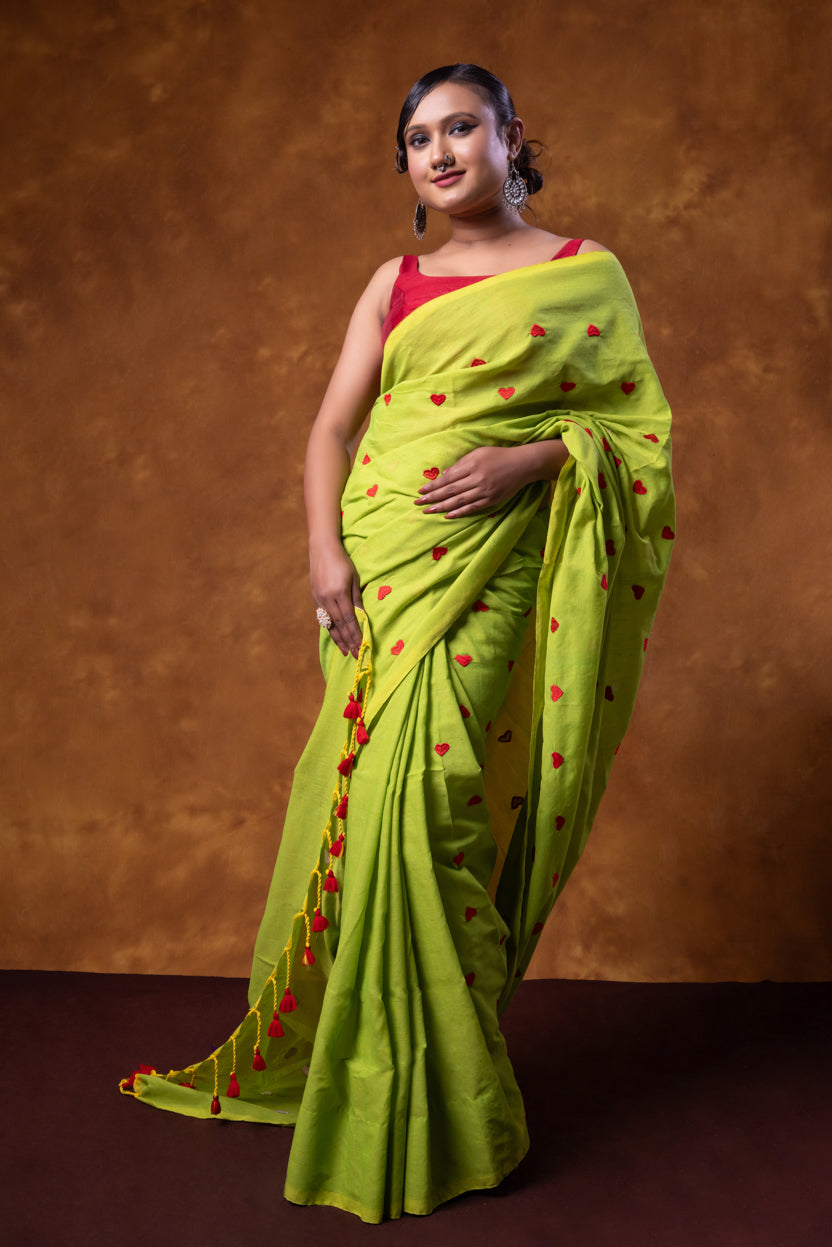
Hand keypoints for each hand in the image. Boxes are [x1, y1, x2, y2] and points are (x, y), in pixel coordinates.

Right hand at [309, 541, 363, 658]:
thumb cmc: (343, 562)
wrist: (322, 549)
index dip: (355, 633)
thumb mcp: (354, 578)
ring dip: (338, 639)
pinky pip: (323, 618)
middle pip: (339, 624)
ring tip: (345, 651)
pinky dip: (331, 629)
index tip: (361, 645)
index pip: (349, 618)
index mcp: (339, 592)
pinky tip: (336, 637)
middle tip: (356, 654)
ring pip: (329, 624)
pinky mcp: (315, 598)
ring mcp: (319, 599)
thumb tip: (362, 617)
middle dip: (348, 641)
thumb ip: (357, 599)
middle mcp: (327, 598)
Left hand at [414, 444, 564, 517]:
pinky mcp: (491, 499)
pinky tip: (448, 515)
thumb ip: (461, 464)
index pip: (448, 478)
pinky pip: (473, 507)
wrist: (522, 464)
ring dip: (442, 507)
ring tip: (429, 511)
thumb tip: (444, 475)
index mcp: (472, 465)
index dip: (433, 485)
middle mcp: (477, 478)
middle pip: (450, 490)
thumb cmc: (498, 456)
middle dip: (432, 497)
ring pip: (459, 501)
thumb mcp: (478, 453)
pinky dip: (460, 512)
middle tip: (418, 503)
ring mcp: (484, 491)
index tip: (421, 491)